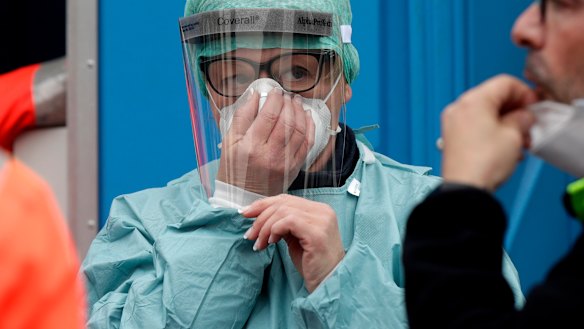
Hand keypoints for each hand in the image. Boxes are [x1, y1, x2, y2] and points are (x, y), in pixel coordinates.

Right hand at [217, 89, 314, 195]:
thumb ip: (242, 116)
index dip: (274, 99)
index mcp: (250, 146)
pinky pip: (307, 143)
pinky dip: (309, 127)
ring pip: (299, 130)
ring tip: (296, 102)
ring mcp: (284, 162)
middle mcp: (269, 154)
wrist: (243, 196)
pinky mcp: (294, 168)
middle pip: (286, 121)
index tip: (274, 91)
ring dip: (300, 112)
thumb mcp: (229, 141)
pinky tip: (306, 116)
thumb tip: (256, 95)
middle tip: (286, 95)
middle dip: (288, 103)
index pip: (268, 115)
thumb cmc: (234, 167)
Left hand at [241, 194, 344, 291]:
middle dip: (260, 217)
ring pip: (283, 211)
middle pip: (283, 203)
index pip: (286, 199)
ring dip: (265, 227)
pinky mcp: (317, 233)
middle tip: (250, 235)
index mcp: (319, 210)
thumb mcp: (295, 238)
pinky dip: (275, 230)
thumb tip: (259, 215)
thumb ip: (283, 223)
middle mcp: (323, 211)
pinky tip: (271, 242)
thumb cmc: (312, 263)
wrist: (327, 283)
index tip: (245, 213)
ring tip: (260, 244)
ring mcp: (322, 221)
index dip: (263, 204)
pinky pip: (289, 221)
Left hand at [441, 75, 536, 190]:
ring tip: (518, 141)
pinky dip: (491, 132)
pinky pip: (475, 127)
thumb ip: (522, 119)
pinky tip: (504, 148)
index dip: (524, 93)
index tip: (533, 106)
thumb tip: (523, 116)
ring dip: (504, 124)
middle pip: (493, 98)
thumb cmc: (483, 163)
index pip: (504, 83)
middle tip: (527, 125)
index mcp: (473, 100)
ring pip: (484, 114)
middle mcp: (458, 108)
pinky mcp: (451, 138)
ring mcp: (452, 123)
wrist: (465, 188)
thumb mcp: (513, 136)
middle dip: (514, 111)